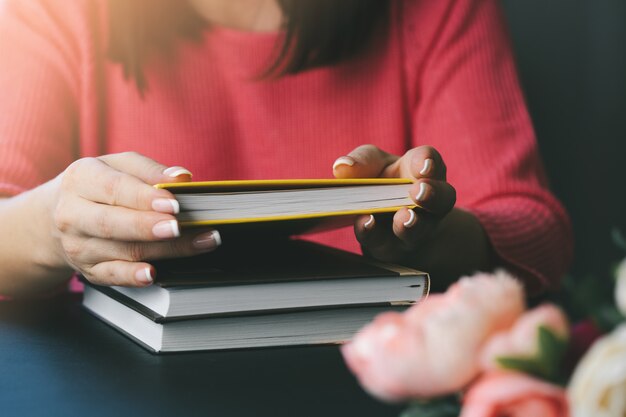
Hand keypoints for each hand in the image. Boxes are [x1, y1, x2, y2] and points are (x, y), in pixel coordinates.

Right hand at [49, 152, 220, 286]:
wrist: (55, 216)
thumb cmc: (99, 185)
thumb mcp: (119, 166)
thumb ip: (150, 170)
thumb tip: (181, 177)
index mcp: (82, 179)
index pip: (114, 189)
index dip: (145, 198)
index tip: (174, 204)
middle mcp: (73, 214)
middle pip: (113, 223)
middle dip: (149, 227)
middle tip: (179, 227)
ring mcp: (79, 246)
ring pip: (123, 251)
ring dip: (164, 250)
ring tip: (200, 243)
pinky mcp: (89, 270)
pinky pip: (112, 276)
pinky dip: (133, 277)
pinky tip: (153, 275)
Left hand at [333, 145, 455, 264]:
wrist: (383, 221)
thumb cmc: (381, 181)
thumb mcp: (372, 164)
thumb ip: (362, 162)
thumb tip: (342, 166)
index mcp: (421, 170)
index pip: (431, 161)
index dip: (428, 162)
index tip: (423, 166)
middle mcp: (428, 201)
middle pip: (442, 198)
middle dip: (432, 195)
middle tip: (419, 192)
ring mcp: (416, 228)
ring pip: (420, 228)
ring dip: (411, 224)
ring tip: (403, 218)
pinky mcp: (393, 248)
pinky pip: (386, 243)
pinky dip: (374, 233)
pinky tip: (365, 224)